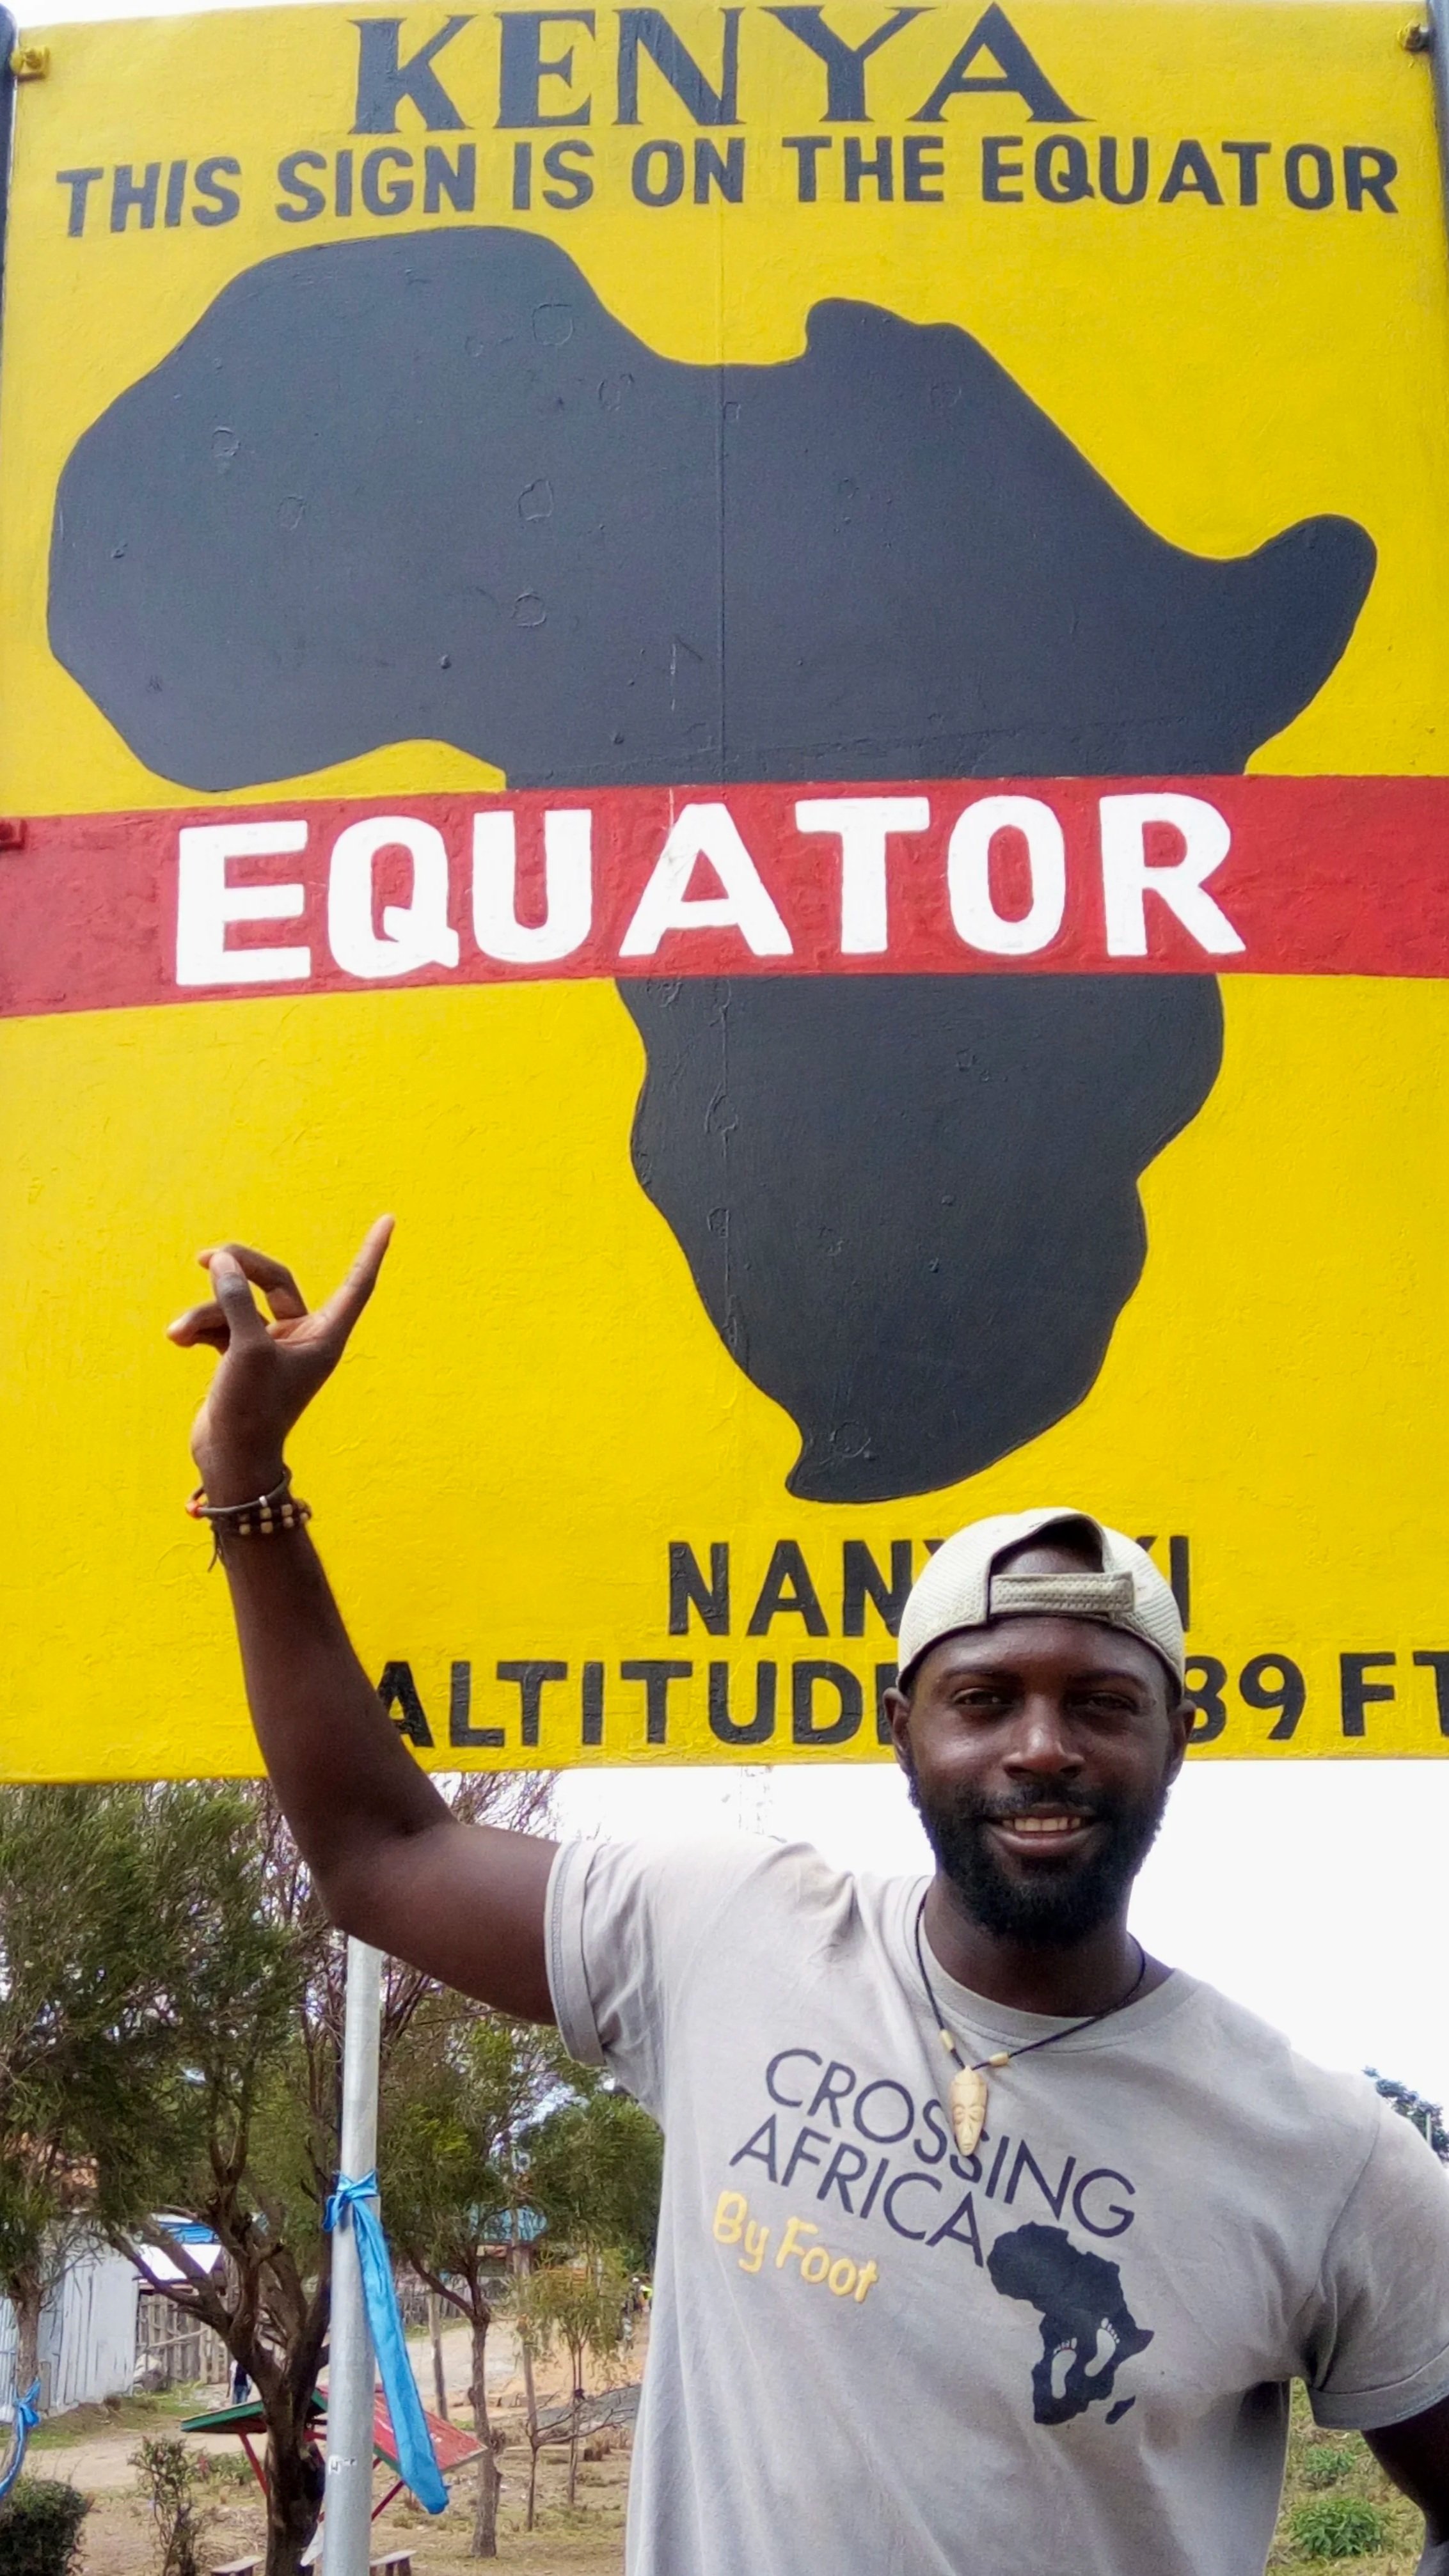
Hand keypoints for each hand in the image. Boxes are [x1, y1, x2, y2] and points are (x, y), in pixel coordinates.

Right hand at [168, 1219, 393, 1502]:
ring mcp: (270, 1346)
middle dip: (238, 1268)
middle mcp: (302, 1337)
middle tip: (205, 1256)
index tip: (389, 1219)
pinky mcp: (241, 1356)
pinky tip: (178, 1339)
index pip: (356, 1284)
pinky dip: (199, 1328)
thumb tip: (221, 1261)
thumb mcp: (245, 1349)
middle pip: (273, 1279)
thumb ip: (235, 1300)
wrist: (227, 1461)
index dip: (371, 1251)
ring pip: (236, 1305)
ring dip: (204, 1313)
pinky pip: (220, 1325)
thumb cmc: (250, 1412)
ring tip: (178, 1333)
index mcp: (324, 1336)